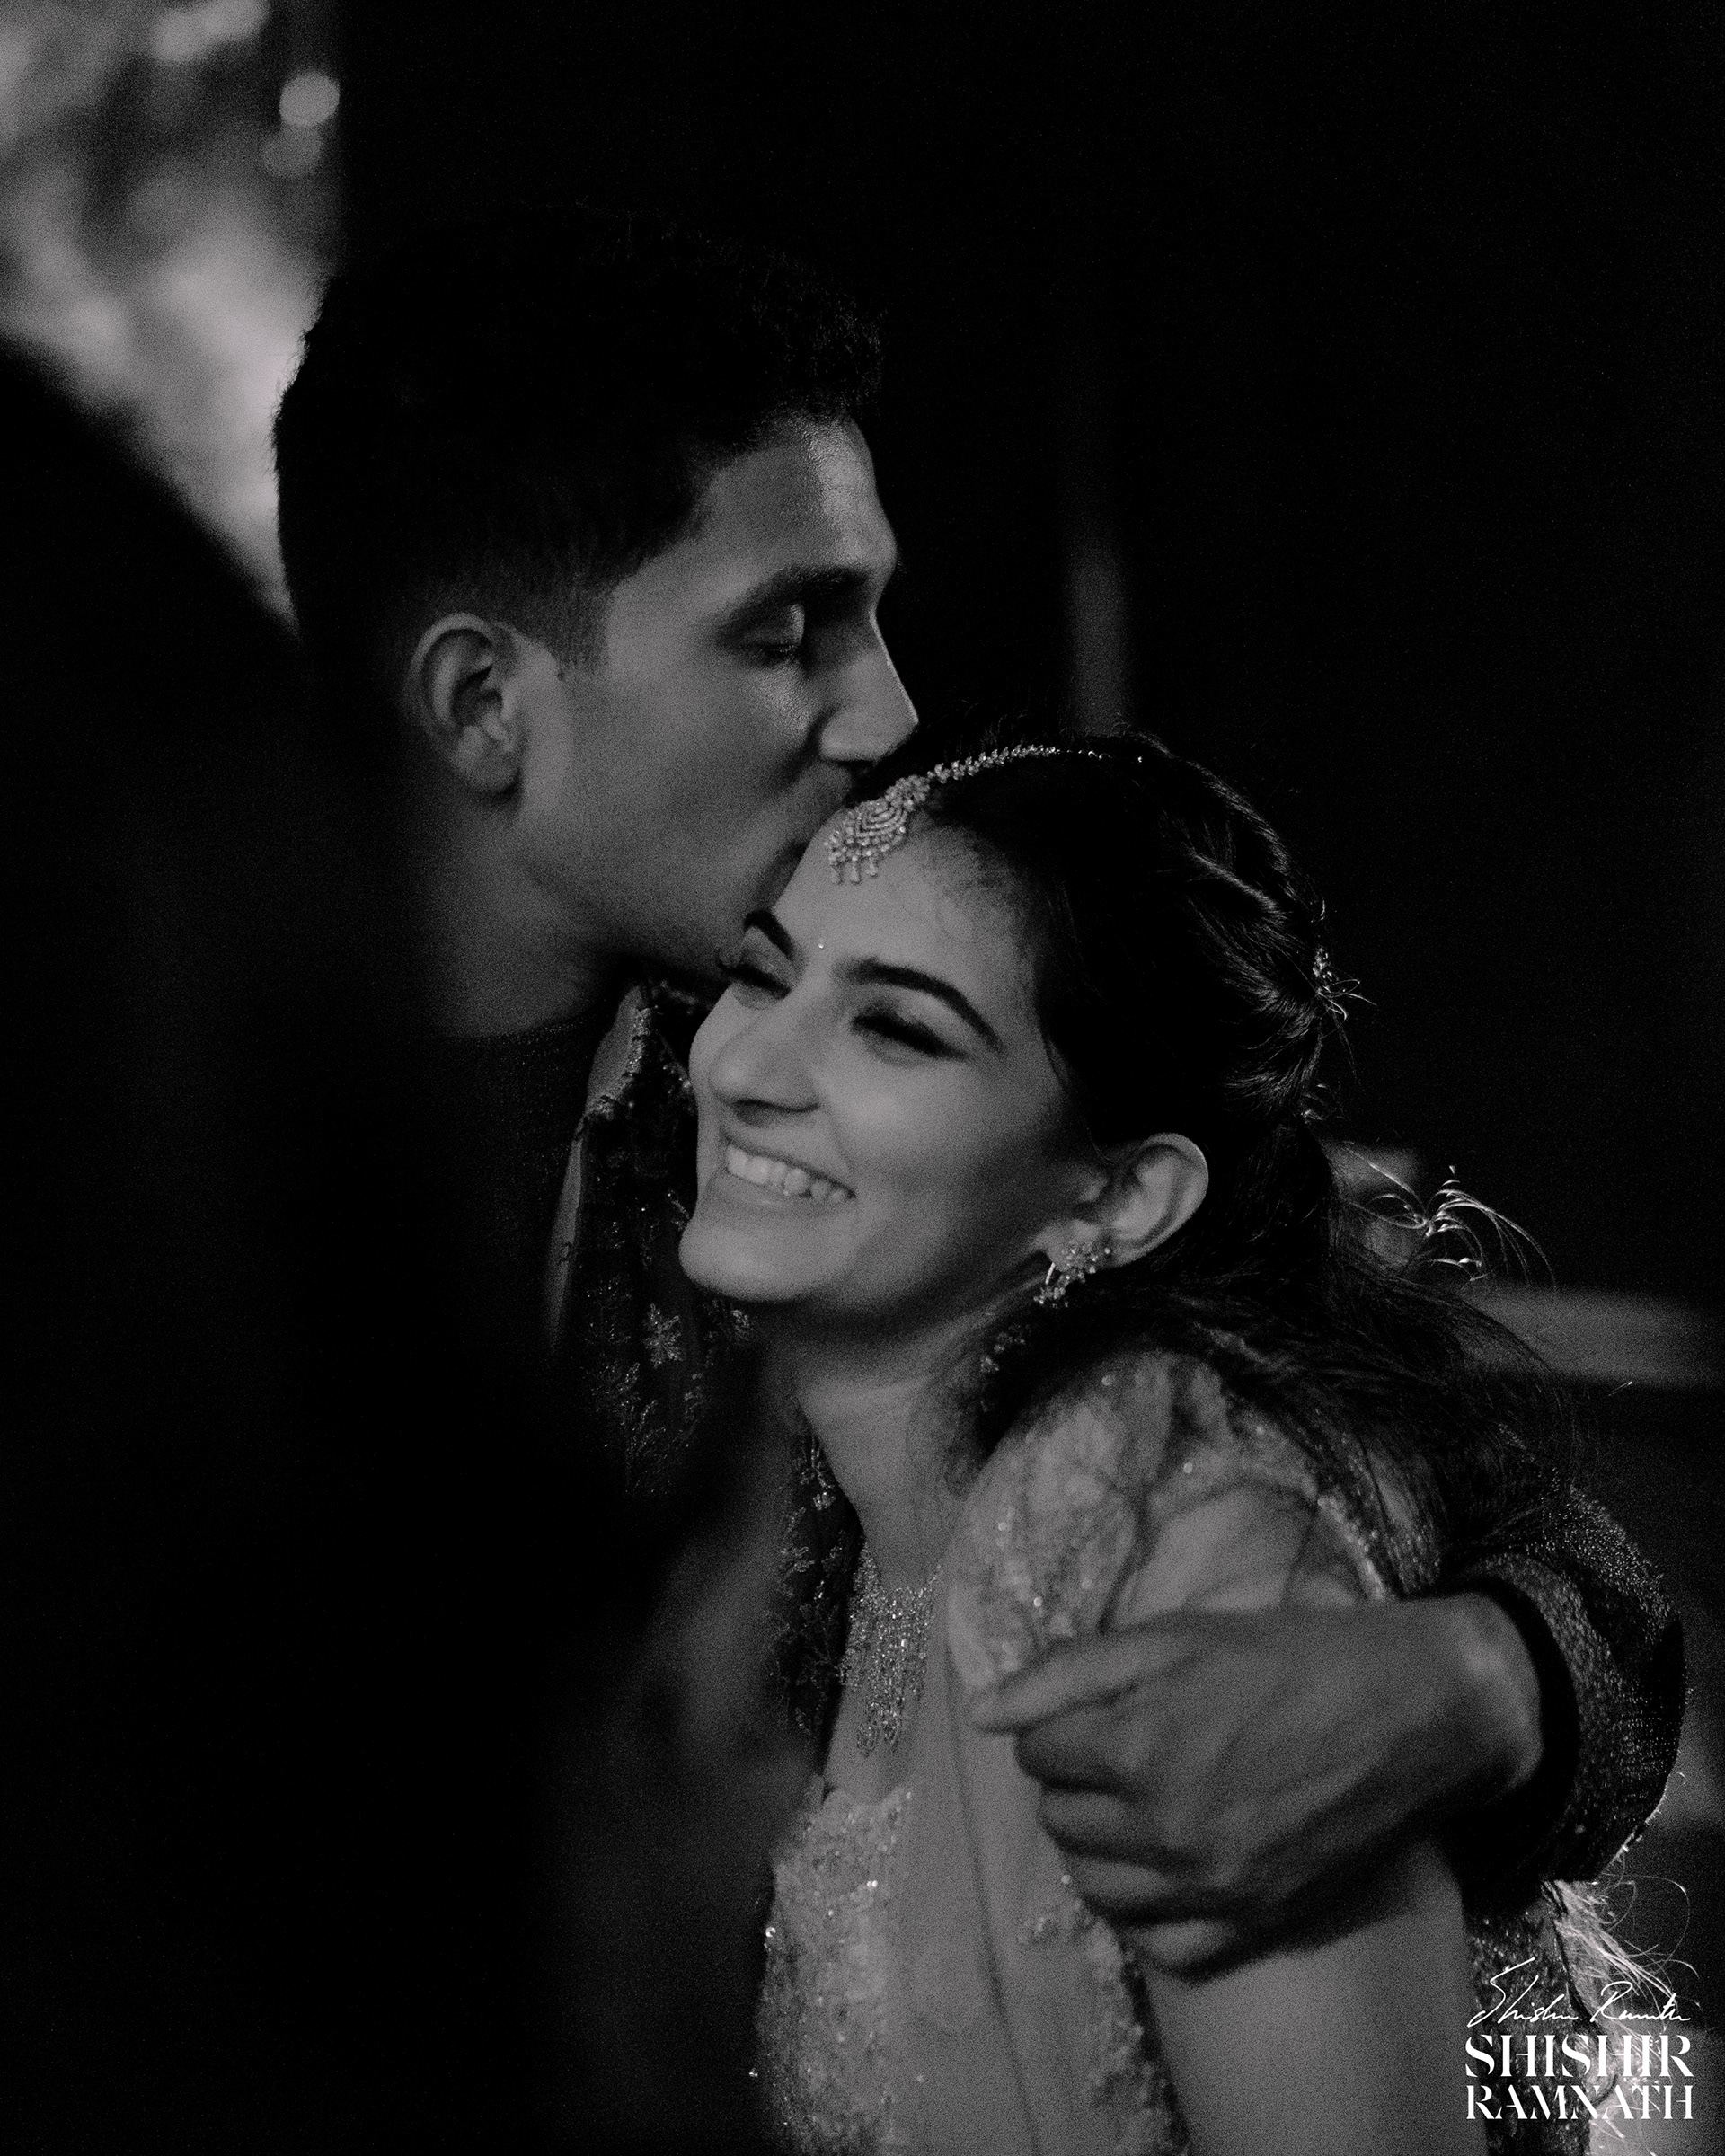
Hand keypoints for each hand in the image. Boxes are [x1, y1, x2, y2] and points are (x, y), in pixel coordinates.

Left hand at [971, 1594, 1541, 1973]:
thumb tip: (982, 1712)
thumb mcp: (1174, 1636)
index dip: (1059, 1725)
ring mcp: (1210, 1887)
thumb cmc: (1290, 1656)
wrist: (1413, 1712)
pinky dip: (1147, 1914)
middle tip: (1118, 1751)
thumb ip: (1068, 1673)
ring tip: (1134, 1808)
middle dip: (1074, 1782)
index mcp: (1136, 1747)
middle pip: (1060, 1821)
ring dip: (1099, 1846)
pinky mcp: (1253, 1923)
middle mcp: (1163, 1829)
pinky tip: (1164, 1870)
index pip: (1037, 1754)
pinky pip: (1160, 1946)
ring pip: (1098, 1888)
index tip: (1096, 1711)